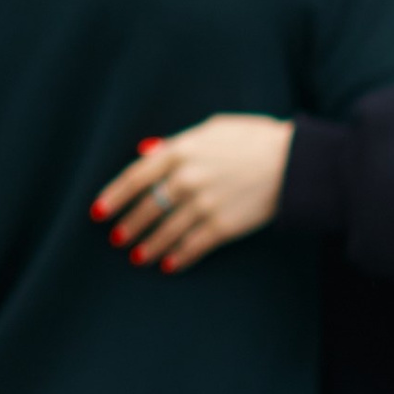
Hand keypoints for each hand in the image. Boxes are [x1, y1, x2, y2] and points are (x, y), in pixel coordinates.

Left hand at [91, 116, 294, 271]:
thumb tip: (146, 151)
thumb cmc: (255, 139)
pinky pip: (192, 246)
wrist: (295, 162)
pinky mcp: (222, 226)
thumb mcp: (214, 128)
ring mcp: (203, 205)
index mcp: (181, 150)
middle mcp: (186, 179)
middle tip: (118, 238)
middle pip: (147, 208)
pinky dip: (178, 257)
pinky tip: (168, 265)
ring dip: (149, 246)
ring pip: (165, 231)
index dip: (113, 196)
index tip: (98, 212)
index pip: (135, 177)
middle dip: (129, 226)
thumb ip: (177, 141)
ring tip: (138, 256)